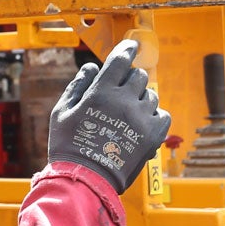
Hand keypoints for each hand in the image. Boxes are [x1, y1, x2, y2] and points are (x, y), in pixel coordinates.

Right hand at [46, 39, 171, 194]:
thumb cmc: (69, 146)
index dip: (128, 49)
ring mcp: (141, 119)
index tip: (132, 46)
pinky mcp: (153, 136)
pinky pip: (163, 115)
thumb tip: (93, 68)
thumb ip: (77, 86)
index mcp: (100, 92)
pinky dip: (154, 115)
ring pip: (151, 95)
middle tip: (121, 91)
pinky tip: (142, 123)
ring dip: (141, 98)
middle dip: (130, 79)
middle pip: (138, 76)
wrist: (86, 179)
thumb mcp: (61, 112)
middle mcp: (124, 101)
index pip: (121, 60)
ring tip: (129, 112)